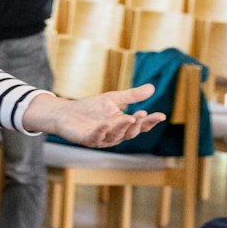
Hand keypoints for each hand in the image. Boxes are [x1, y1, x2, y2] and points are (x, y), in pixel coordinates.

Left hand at [27, 86, 164, 146]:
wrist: (65, 113)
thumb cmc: (90, 107)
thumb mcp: (113, 99)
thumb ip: (131, 96)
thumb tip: (152, 88)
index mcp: (122, 125)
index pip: (140, 125)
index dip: (150, 121)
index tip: (161, 115)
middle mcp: (114, 134)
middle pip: (130, 132)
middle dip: (138, 124)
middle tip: (144, 115)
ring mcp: (101, 138)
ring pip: (116, 136)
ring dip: (123, 127)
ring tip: (130, 117)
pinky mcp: (87, 139)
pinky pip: (96, 137)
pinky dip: (102, 131)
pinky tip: (106, 123)